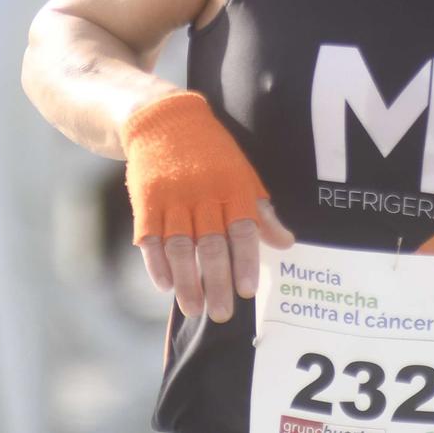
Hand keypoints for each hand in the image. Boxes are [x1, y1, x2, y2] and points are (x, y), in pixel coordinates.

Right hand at [121, 90, 296, 322]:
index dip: (244, 261)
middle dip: (216, 282)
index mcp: (232, 186)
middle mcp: (202, 193)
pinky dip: (156, 264)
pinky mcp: (146, 199)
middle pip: (210, 244)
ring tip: (193, 308)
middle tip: (222, 313)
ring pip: (179, 246)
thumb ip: (262, 212)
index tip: (247, 291)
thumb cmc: (212, 153)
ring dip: (186, 280)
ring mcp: (172, 197)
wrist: (164, 119)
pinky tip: (165, 285)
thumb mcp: (243, 174)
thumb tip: (286, 243)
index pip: (242, 229)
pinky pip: (150, 237)